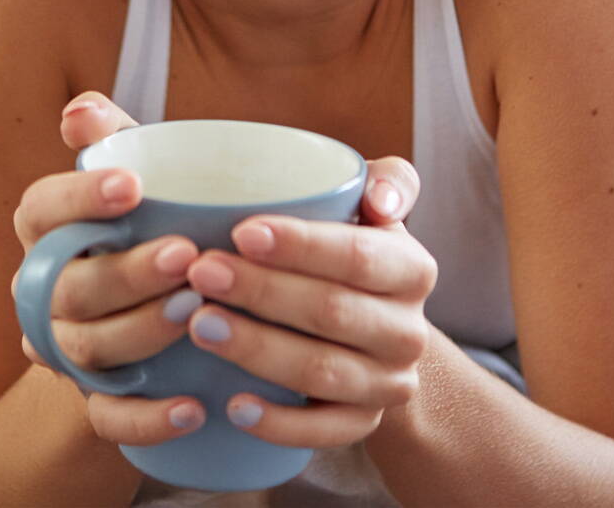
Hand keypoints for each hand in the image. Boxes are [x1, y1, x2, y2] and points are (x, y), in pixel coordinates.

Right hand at [10, 92, 208, 440]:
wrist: (150, 298)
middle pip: (72, 287)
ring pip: (88, 349)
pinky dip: (148, 418)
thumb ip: (112, 139)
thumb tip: (82, 111)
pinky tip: (193, 405)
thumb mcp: (131, 169)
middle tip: (185, 253)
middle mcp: (45, 291)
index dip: (80, 198)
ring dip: (142, 331)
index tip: (133, 188)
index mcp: (46, 229)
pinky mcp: (96, 398)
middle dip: (127, 271)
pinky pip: (109, 418)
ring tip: (196, 310)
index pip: (41, 209)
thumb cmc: (144, 217)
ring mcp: (67, 349)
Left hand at [179, 157, 436, 448]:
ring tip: (200, 324)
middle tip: (200, 271)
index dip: (301, 245)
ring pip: (321, 372)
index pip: (358, 256)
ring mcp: (388, 384)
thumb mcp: (375, 209)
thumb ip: (386, 180)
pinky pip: (322, 432)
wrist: (380, 331)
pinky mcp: (363, 425)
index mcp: (413, 269)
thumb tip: (379, 197)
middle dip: (261, 291)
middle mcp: (408, 332)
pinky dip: (278, 422)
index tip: (241, 231)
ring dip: (256, 349)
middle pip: (331, 312)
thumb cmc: (355, 250)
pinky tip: (233, 404)